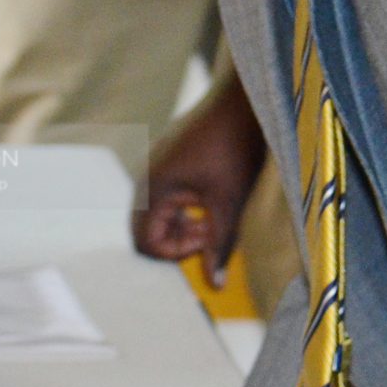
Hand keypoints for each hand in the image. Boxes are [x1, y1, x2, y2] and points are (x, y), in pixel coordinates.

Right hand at [135, 72, 267, 284]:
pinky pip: (161, 195)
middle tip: (211, 231)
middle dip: (177, 240)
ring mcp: (153, 166)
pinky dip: (181, 207)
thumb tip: (215, 285)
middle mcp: (145, 178)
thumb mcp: (230, 203)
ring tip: (212, 216)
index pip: (145, 242)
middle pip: (145, 229)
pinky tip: (209, 198)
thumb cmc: (235, 149)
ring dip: (180, 224)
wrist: (241, 101)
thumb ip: (219, 245)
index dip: (175, 253)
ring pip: (155, 213)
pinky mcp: (165, 159)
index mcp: (154, 189)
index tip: (207, 240)